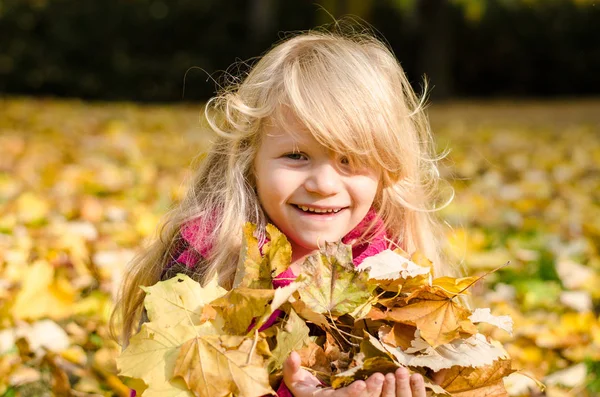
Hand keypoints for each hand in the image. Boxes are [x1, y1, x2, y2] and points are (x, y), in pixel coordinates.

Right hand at [282, 351, 426, 396]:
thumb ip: (292, 370)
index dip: (353, 394)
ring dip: (386, 393)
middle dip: (373, 392)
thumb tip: (291, 353)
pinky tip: (403, 382)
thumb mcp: (296, 383)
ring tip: (392, 376)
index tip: (362, 383)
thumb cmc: (307, 393)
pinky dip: (394, 394)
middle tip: (381, 376)